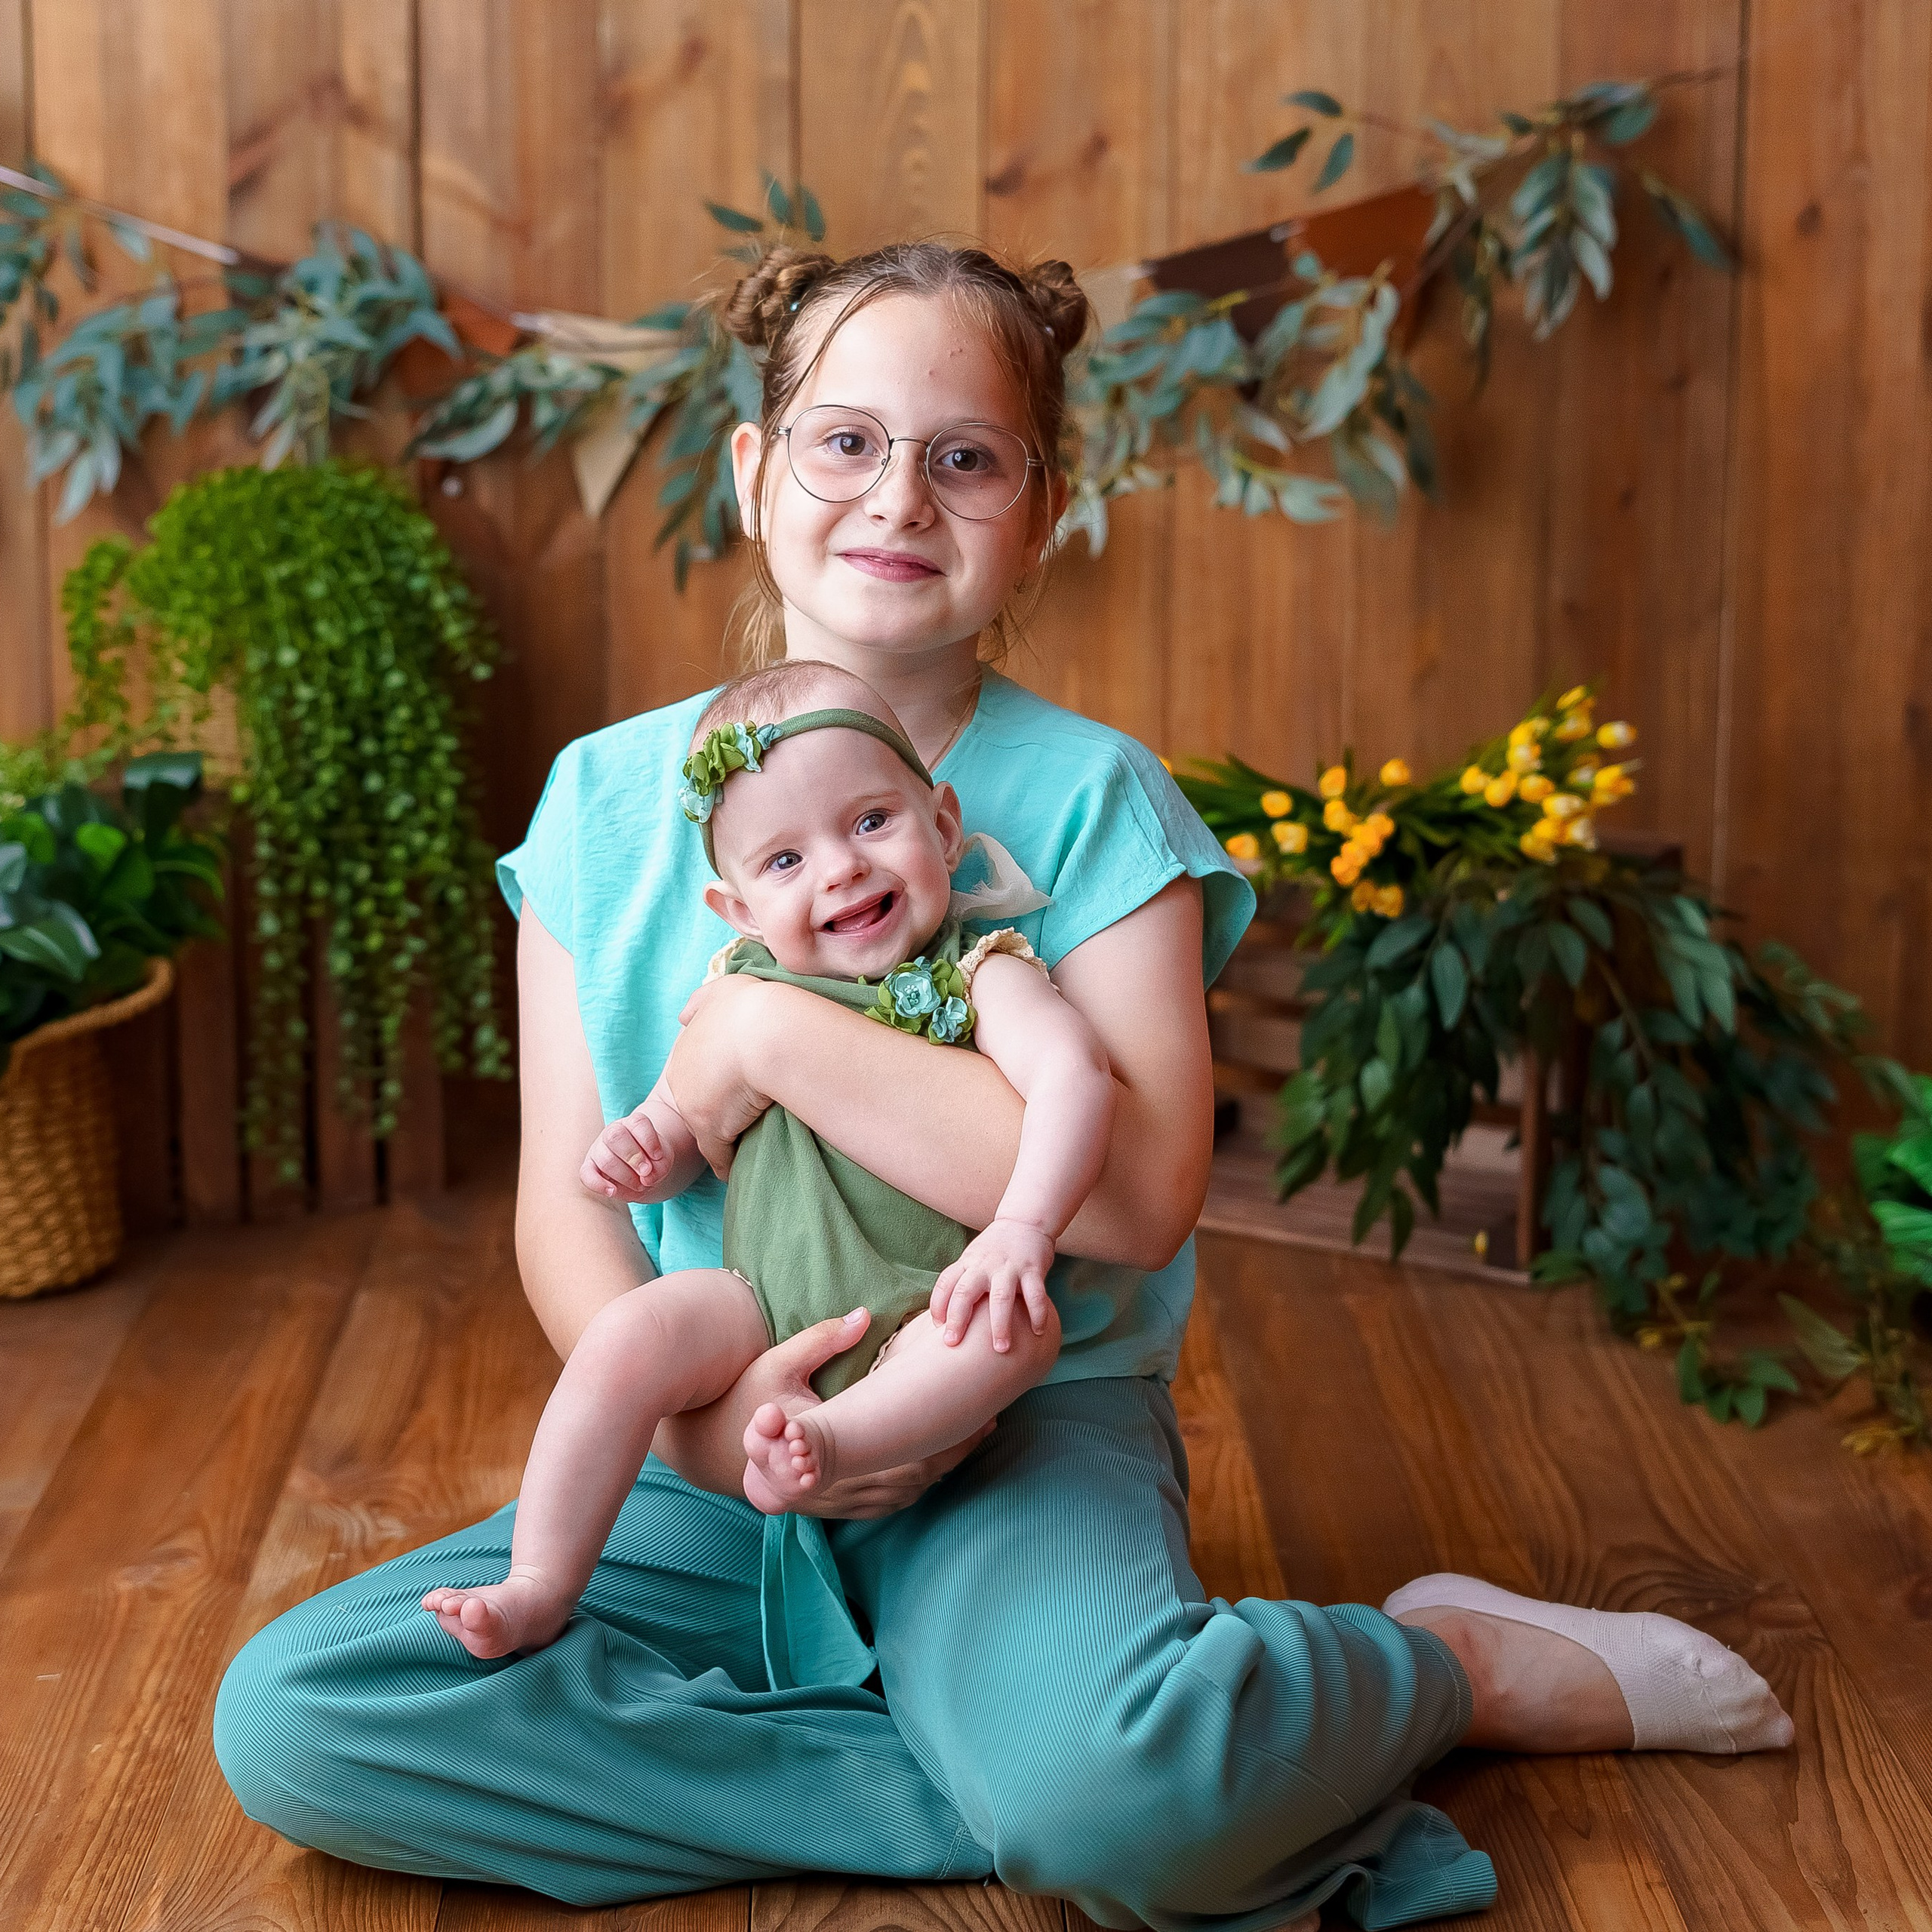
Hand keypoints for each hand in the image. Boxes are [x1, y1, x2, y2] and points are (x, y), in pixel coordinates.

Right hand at [579, 1104, 671, 1203]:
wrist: (642, 1170)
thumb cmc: (652, 1160)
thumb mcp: (663, 1161)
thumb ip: (660, 1167)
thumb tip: (646, 1178)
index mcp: (632, 1124)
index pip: (637, 1122)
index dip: (649, 1140)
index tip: (658, 1156)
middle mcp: (612, 1132)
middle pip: (615, 1136)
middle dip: (633, 1157)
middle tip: (646, 1172)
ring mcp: (598, 1149)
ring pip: (605, 1159)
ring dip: (625, 1176)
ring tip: (640, 1185)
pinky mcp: (590, 1167)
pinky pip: (586, 1175)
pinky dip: (598, 1184)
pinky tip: (613, 1191)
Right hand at [653, 1310, 994, 1518]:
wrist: (703, 1449)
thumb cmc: (742, 1401)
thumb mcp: (780, 1362)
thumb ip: (824, 1338)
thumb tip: (866, 1314)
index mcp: (833, 1449)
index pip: (907, 1455)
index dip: (949, 1441)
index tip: (981, 1416)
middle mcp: (836, 1482)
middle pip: (915, 1478)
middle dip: (955, 1454)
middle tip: (989, 1424)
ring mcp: (832, 1500)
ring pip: (902, 1495)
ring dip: (938, 1471)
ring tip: (971, 1441)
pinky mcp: (825, 1504)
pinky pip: (880, 1505)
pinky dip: (911, 1487)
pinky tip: (930, 1466)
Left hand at [661, 974, 781, 1177]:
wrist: (766, 1032)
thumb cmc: (750, 1007)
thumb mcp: (722, 991)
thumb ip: (701, 1001)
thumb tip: (684, 1014)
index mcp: (687, 1048)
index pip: (695, 1074)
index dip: (714, 1081)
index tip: (730, 1088)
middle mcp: (683, 1078)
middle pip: (696, 1102)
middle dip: (714, 1111)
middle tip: (740, 1117)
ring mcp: (695, 1107)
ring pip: (707, 1130)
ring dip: (722, 1139)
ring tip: (741, 1148)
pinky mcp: (712, 1131)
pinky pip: (718, 1156)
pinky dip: (727, 1165)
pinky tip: (736, 1172)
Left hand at [930, 1217, 1055, 1351]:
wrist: (1025, 1221)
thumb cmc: (994, 1249)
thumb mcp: (972, 1259)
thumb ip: (961, 1283)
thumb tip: (944, 1319)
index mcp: (967, 1263)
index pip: (945, 1284)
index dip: (937, 1306)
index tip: (936, 1329)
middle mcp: (984, 1266)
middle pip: (965, 1293)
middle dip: (958, 1320)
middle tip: (952, 1344)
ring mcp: (1009, 1267)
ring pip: (1001, 1298)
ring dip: (1000, 1325)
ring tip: (1001, 1349)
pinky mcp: (1033, 1269)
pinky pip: (1035, 1295)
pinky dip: (1037, 1314)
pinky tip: (1037, 1332)